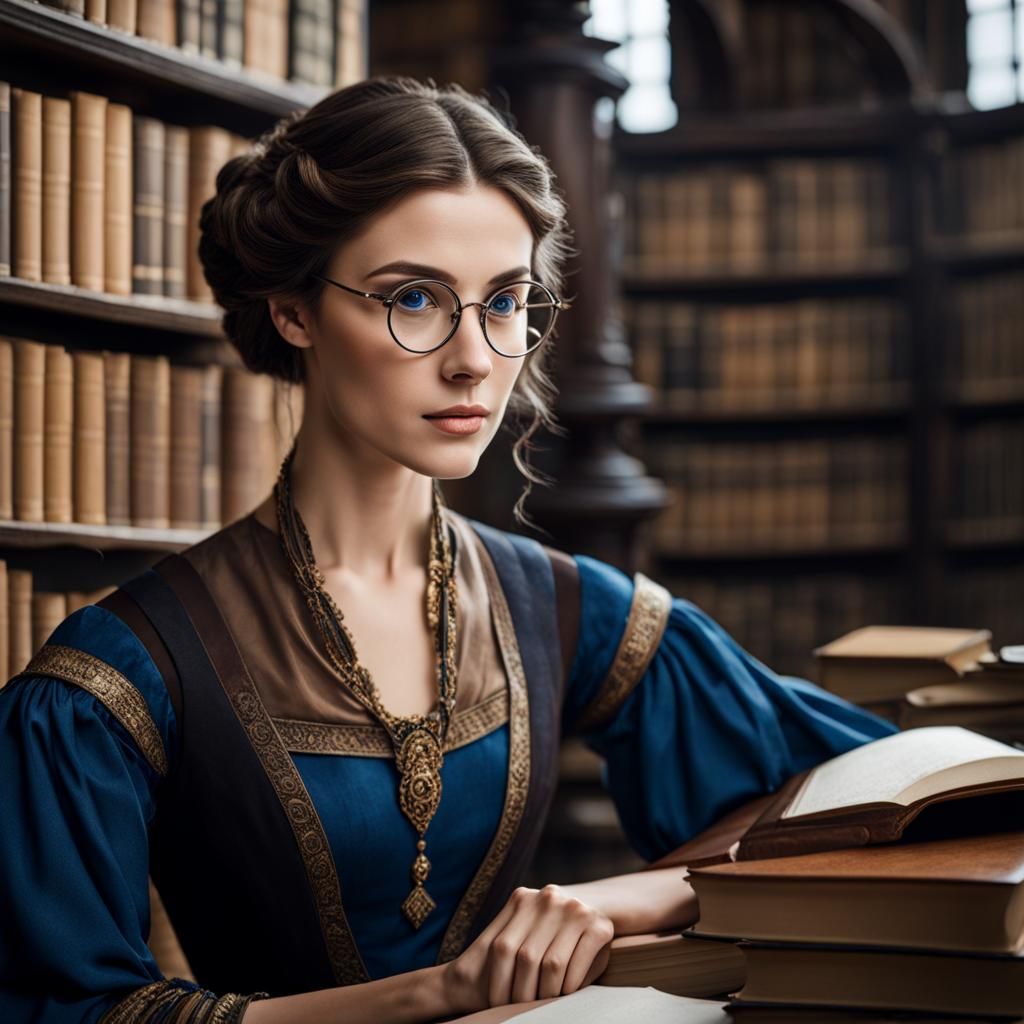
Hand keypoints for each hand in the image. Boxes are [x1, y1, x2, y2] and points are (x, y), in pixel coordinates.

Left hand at [442, 884, 614, 1014]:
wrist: (599, 902)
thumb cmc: (552, 929)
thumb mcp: (527, 926)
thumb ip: (510, 942)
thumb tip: (464, 981)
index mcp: (523, 899)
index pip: (502, 948)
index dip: (498, 983)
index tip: (496, 1004)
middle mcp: (548, 898)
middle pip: (526, 958)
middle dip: (522, 993)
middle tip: (521, 1010)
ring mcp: (575, 909)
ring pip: (552, 964)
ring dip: (546, 993)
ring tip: (542, 1003)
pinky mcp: (598, 925)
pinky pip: (578, 964)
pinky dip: (569, 986)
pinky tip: (565, 992)